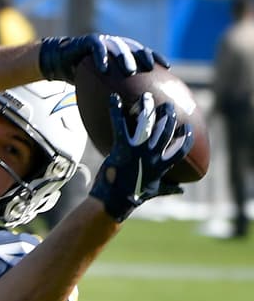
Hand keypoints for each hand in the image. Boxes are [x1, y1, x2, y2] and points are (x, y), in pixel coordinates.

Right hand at [38, 34, 165, 82]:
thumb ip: (114, 90)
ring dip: (124, 57)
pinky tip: (104, 67)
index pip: (143, 53)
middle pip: (134, 48)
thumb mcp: (101, 83)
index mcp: (122, 51)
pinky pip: (96, 47)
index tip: (167, 68)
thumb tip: (127, 114)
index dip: (156, 58)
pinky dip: (100, 56)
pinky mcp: (88, 40)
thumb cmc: (82, 77)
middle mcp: (115, 44)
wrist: (61, 62)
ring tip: (129, 70)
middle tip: (149, 68)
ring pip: (118, 46)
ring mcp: (103, 40)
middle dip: (143, 57)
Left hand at [89, 92, 192, 221]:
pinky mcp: (122, 147)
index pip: (181, 149)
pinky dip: (115, 110)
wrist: (112, 202)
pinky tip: (112, 98)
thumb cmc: (132, 197)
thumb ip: (169, 188)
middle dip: (168, 115)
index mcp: (162, 166)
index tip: (187, 128)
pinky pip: (119, 124)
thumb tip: (181, 190)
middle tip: (168, 105)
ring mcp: (138, 150)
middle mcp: (152, 155)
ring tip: (147, 97)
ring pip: (147, 123)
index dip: (185, 137)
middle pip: (165, 129)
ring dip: (147, 107)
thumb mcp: (153, 192)